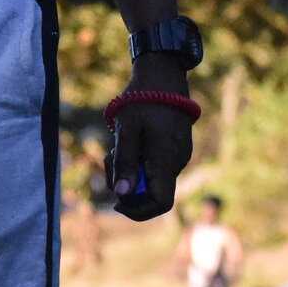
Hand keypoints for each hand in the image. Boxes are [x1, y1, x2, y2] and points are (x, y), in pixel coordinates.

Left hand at [108, 57, 194, 221]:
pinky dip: (139, 161)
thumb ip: (124, 163)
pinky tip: (130, 142)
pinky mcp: (175, 149)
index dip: (138, 210)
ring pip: (152, 179)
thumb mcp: (126, 130)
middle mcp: (177, 163)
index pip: (160, 203)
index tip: (116, 202)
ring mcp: (178, 156)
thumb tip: (121, 195)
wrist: (163, 76)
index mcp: (166, 161)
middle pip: (151, 192)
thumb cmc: (143, 100)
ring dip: (130, 170)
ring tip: (116, 145)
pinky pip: (156, 166)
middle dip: (126, 185)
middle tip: (109, 159)